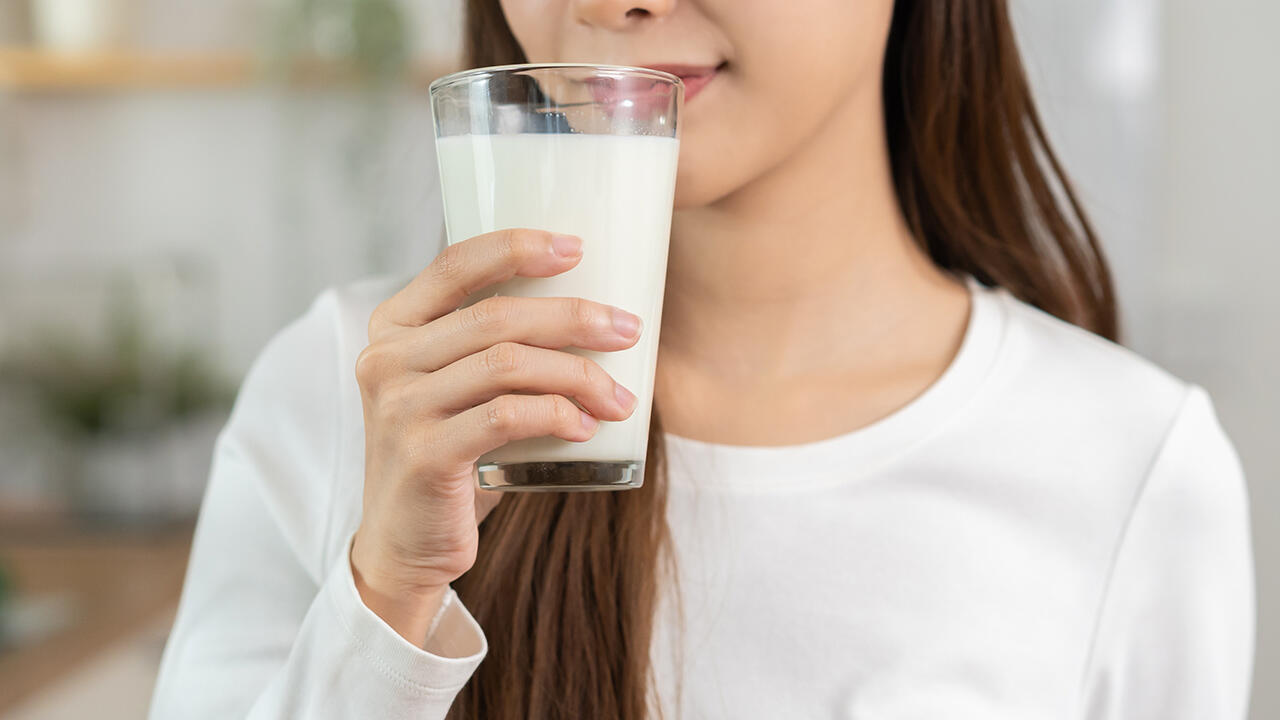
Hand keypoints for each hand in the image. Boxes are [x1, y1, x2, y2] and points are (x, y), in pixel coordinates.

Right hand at [349, 228, 642, 645]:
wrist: (405, 543)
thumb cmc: (451, 455)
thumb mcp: (456, 388)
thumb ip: (490, 346)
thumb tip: (593, 309)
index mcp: (392, 327)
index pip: (454, 265)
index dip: (517, 247)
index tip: (578, 248)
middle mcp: (385, 359)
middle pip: (495, 316)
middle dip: (574, 317)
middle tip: (628, 329)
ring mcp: (400, 407)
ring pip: (507, 364)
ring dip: (578, 374)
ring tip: (621, 397)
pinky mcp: (424, 455)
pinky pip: (506, 417)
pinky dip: (556, 415)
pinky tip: (586, 427)